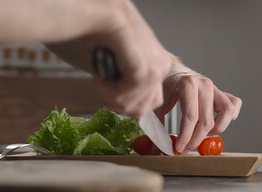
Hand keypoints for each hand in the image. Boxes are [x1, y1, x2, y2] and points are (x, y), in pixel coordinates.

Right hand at [47, 0, 170, 117]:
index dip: (125, 104)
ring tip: (101, 74)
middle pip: (141, 109)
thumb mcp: (121, 65)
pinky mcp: (144, 68)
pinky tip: (101, 73)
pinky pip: (125, 94)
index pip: (149, 104)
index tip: (110, 92)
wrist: (99, 13)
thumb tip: (127, 106)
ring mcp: (155, 68)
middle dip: (117, 103)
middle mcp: (162, 67)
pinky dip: (106, 88)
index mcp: (159, 66)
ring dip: (109, 94)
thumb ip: (128, 84)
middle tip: (103, 85)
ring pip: (132, 104)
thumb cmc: (103, 35)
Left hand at [155, 71, 241, 153]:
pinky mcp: (222, 92)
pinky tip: (215, 123)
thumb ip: (158, 128)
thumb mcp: (157, 106)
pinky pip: (234, 104)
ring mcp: (215, 87)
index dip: (185, 137)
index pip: (190, 117)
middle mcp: (204, 84)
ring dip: (217, 129)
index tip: (179, 148)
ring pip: (227, 112)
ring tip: (202, 134)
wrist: (172, 72)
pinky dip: (229, 117)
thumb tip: (159, 152)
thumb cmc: (165, 89)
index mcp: (187, 84)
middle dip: (196, 139)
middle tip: (185, 148)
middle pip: (207, 120)